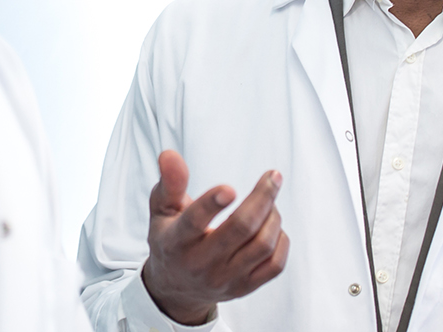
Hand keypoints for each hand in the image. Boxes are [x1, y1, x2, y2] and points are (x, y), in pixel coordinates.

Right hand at [139, 150, 289, 324]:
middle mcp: (201, 263)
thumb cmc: (171, 241)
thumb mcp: (161, 210)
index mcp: (177, 241)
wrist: (176, 289)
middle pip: (241, 229)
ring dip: (273, 216)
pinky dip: (281, 240)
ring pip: (262, 245)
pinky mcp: (245, 287)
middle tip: (273, 176)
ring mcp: (226, 279)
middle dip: (262, 197)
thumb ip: (169, 182)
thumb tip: (170, 155)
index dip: (212, 204)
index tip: (230, 188)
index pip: (194, 222)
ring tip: (269, 201)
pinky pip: (275, 265)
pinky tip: (273, 225)